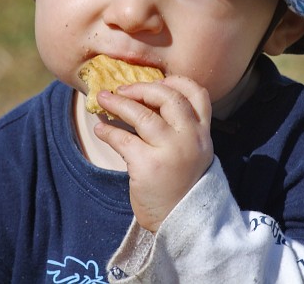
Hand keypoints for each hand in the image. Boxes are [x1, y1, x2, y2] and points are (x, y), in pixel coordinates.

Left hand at [93, 76, 213, 232]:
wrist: (181, 222)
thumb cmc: (180, 184)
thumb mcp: (190, 152)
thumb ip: (177, 129)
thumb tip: (142, 99)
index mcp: (203, 133)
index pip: (198, 94)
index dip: (176, 81)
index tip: (156, 80)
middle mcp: (191, 139)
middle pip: (168, 97)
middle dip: (141, 88)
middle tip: (122, 89)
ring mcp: (171, 152)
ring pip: (142, 115)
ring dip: (118, 103)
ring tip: (103, 99)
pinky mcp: (148, 166)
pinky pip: (123, 139)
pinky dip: (108, 130)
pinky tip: (101, 128)